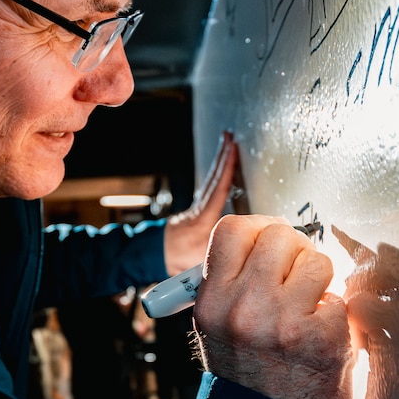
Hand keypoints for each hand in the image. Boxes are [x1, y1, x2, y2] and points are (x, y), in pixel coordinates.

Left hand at [162, 130, 237, 275]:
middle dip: (223, 157)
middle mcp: (199, 209)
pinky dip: (217, 175)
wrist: (158, 256)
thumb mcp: (202, 261)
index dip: (227, 169)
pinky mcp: (197, 210)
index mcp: (202, 219)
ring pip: (211, 181)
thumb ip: (221, 252)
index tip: (233, 151)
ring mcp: (197, 207)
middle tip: (229, 138)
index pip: (218, 189)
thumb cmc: (178, 260)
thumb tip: (240, 249)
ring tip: (228, 146)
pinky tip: (222, 169)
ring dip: (220, 163)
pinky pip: (210, 187)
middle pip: (214, 178)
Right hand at [192, 215, 352, 398]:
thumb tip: (269, 237)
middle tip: (297, 277)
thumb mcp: (218, 328)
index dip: (259, 227)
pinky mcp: (322, 339)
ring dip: (320, 282)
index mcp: (212, 301)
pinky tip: (322, 338)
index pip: (233, 229)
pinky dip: (337, 317)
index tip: (272, 243)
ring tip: (310, 310)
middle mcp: (243, 307)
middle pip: (279, 235)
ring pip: (316, 261)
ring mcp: (283, 322)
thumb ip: (235, 282)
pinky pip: (340, 300)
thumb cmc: (248, 381)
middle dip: (295, 252)